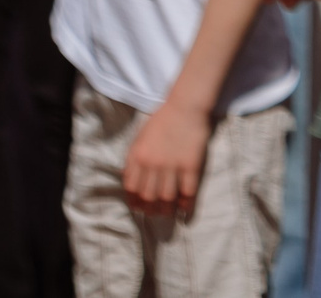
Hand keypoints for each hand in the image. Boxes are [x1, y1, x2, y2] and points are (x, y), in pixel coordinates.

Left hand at [122, 101, 210, 216]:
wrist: (186, 106)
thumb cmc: (162, 119)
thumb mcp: (139, 138)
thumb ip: (132, 158)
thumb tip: (128, 178)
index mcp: (137, 157)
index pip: (131, 188)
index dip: (134, 201)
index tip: (139, 208)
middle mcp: (153, 164)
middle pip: (148, 196)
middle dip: (151, 209)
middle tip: (156, 214)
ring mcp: (172, 165)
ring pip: (167, 196)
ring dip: (167, 209)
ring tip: (170, 214)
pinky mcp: (191, 164)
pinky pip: (188, 190)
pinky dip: (187, 204)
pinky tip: (187, 211)